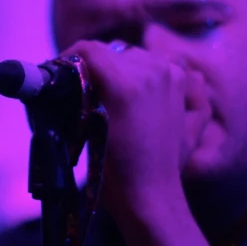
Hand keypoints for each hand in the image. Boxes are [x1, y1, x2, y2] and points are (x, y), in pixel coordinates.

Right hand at [60, 40, 211, 219]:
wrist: (149, 196)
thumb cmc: (111, 170)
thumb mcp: (85, 126)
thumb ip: (82, 87)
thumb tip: (73, 66)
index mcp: (126, 82)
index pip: (89, 49)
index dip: (68, 57)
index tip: (59, 72)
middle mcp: (154, 71)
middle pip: (114, 52)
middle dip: (97, 67)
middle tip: (86, 91)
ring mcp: (175, 78)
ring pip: (138, 57)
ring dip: (124, 70)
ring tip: (115, 97)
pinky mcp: (187, 91)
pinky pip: (169, 65)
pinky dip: (156, 74)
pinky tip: (146, 95)